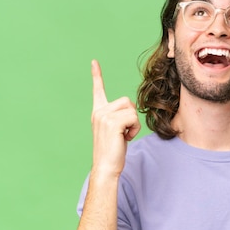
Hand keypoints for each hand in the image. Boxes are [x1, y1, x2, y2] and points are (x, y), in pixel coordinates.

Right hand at [90, 59, 140, 175]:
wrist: (105, 167)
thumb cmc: (112, 152)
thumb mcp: (114, 131)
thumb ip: (118, 118)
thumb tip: (130, 112)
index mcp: (98, 112)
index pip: (98, 90)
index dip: (96, 75)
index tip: (94, 62)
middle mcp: (98, 112)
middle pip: (126, 101)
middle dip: (131, 117)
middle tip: (123, 133)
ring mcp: (104, 116)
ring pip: (131, 110)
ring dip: (133, 124)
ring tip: (124, 136)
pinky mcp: (112, 122)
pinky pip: (133, 118)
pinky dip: (134, 129)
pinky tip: (125, 139)